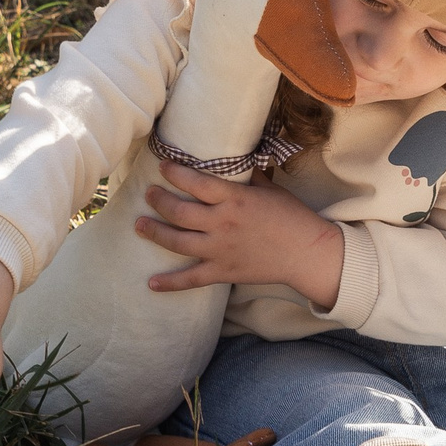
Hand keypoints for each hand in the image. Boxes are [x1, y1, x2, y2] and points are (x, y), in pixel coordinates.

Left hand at [135, 156, 344, 312]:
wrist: (307, 253)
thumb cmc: (291, 216)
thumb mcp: (269, 189)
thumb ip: (248, 177)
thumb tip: (234, 162)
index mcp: (234, 199)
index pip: (196, 182)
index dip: (175, 174)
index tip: (162, 167)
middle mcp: (222, 223)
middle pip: (179, 211)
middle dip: (159, 201)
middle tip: (148, 195)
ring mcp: (220, 249)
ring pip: (177, 242)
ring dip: (155, 233)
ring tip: (139, 225)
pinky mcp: (223, 271)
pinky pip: (191, 279)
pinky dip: (170, 283)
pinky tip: (151, 283)